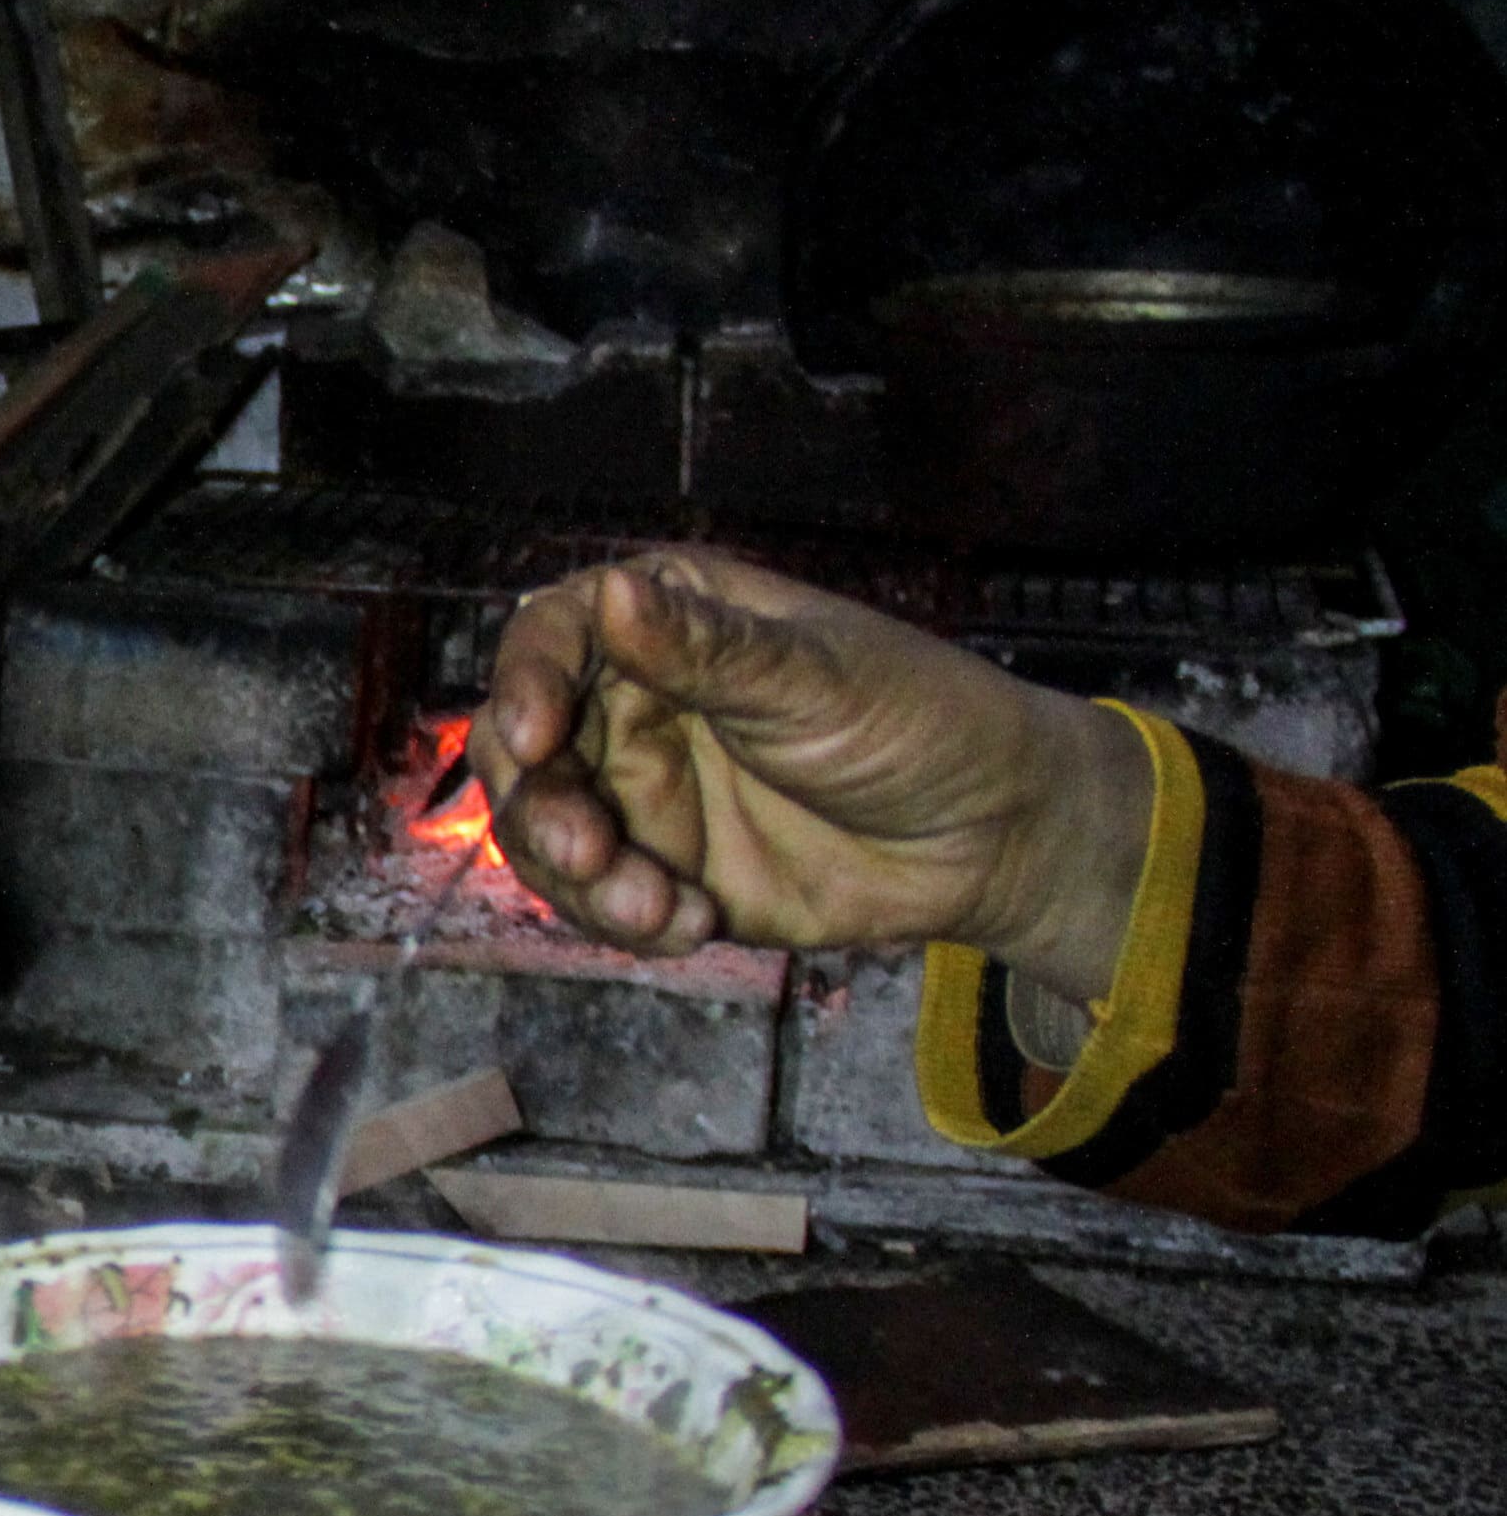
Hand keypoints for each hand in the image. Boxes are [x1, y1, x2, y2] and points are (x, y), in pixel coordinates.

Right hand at [466, 551, 1152, 1000]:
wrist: (992, 839)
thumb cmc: (918, 724)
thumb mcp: (813, 681)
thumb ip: (704, 650)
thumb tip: (611, 592)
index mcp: (666, 624)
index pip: (552, 637)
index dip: (524, 685)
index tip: (530, 740)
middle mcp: (635, 703)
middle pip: (527, 750)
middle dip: (543, 808)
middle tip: (587, 852)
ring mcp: (644, 790)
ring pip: (548, 834)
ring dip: (579, 879)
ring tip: (655, 908)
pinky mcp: (662, 867)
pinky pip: (599, 900)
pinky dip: (627, 920)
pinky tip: (693, 923)